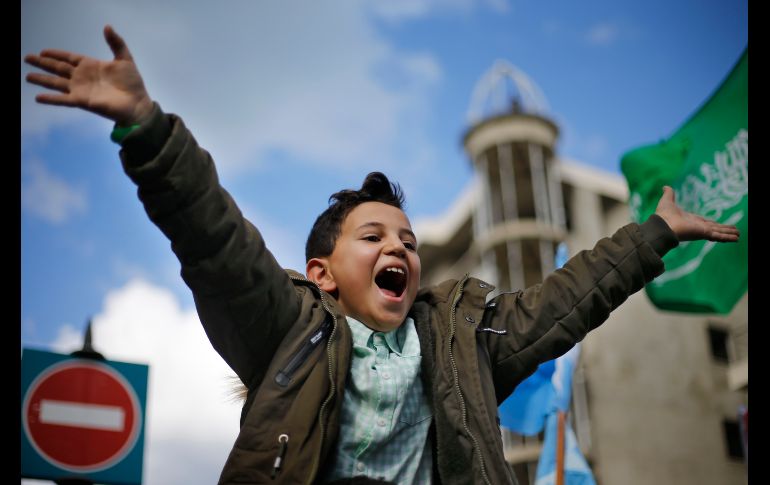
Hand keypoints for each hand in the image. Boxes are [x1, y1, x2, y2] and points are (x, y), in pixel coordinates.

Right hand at [24, 25, 153, 125]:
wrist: (137, 104)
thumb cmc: (132, 84)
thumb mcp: (125, 59)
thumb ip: (116, 43)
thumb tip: (107, 26)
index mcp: (91, 66)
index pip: (69, 58)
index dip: (56, 54)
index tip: (43, 51)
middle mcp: (82, 77)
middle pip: (58, 68)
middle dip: (43, 63)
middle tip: (28, 58)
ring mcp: (80, 90)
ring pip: (56, 83)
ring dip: (42, 80)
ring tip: (27, 76)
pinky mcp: (82, 102)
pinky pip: (63, 99)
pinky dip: (51, 99)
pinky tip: (38, 97)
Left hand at [654, 186, 739, 241]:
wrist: (662, 224)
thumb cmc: (663, 215)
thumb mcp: (667, 201)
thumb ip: (669, 194)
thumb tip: (665, 187)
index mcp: (691, 220)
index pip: (705, 222)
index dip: (712, 224)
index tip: (717, 224)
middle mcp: (698, 227)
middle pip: (715, 228)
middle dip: (724, 229)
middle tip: (734, 231)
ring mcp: (701, 231)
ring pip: (719, 232)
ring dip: (729, 233)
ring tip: (738, 235)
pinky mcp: (704, 234)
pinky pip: (719, 236)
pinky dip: (728, 237)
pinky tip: (736, 238)